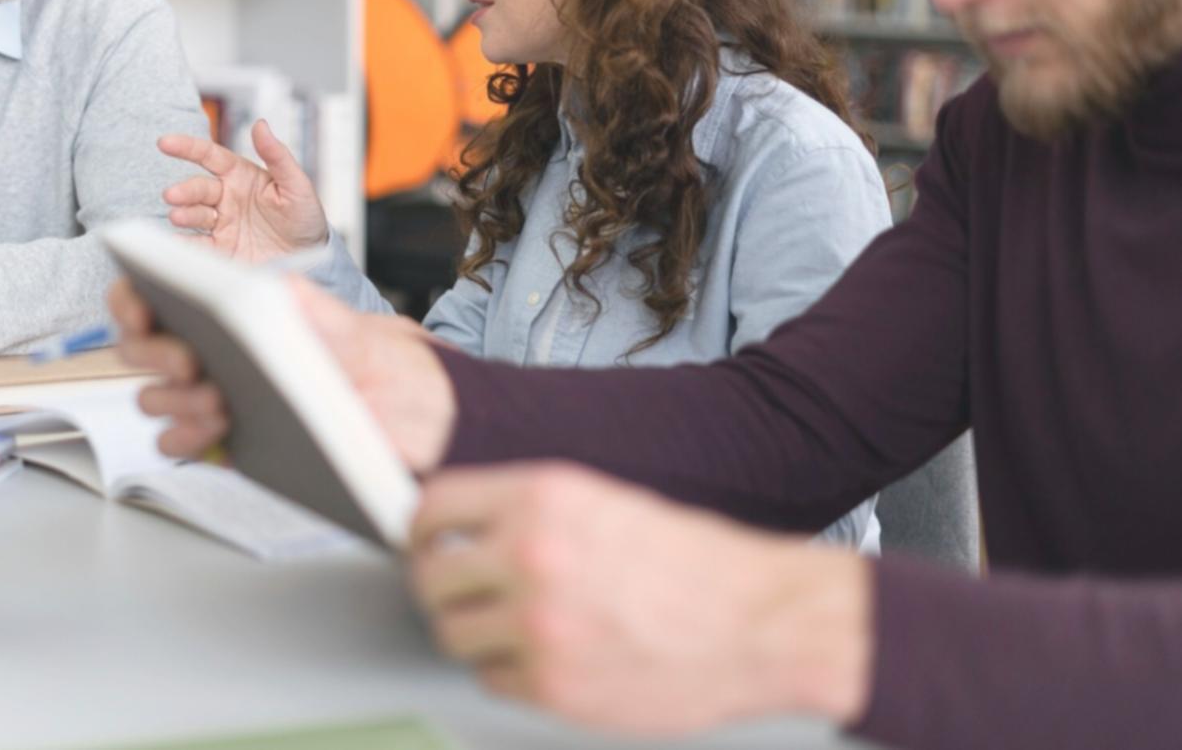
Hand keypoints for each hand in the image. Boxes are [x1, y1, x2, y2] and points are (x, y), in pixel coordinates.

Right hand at [110, 275, 456, 470]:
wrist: (412, 418)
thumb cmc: (375, 361)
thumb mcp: (351, 326)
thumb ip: (308, 306)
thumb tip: (262, 289)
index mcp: (228, 310)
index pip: (155, 297)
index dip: (133, 298)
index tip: (142, 305)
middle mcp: (212, 352)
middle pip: (143, 349)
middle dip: (155, 351)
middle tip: (190, 360)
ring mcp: (213, 398)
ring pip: (155, 398)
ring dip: (173, 399)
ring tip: (217, 399)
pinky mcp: (224, 443)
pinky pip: (180, 443)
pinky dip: (187, 437)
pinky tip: (217, 429)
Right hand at [160, 120, 328, 262]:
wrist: (310, 257)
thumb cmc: (304, 217)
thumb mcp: (297, 184)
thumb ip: (277, 155)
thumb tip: (261, 125)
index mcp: (241, 176)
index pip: (209, 156)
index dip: (187, 148)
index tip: (166, 143)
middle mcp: (226, 198)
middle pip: (198, 188)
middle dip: (184, 190)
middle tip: (172, 195)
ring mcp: (221, 224)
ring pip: (195, 215)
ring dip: (183, 214)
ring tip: (177, 216)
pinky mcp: (221, 250)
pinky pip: (198, 245)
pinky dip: (184, 243)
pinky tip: (176, 241)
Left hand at [409, 462, 873, 735]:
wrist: (760, 622)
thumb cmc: (694, 563)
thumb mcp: (604, 502)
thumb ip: (528, 513)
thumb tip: (463, 531)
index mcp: (542, 496)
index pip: (434, 506)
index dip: (421, 529)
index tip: (424, 542)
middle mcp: (532, 554)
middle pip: (429, 576)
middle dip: (438, 586)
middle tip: (458, 592)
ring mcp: (538, 624)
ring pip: (451, 633)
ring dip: (470, 632)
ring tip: (505, 627)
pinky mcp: (553, 685)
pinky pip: (491, 677)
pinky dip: (507, 671)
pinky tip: (543, 656)